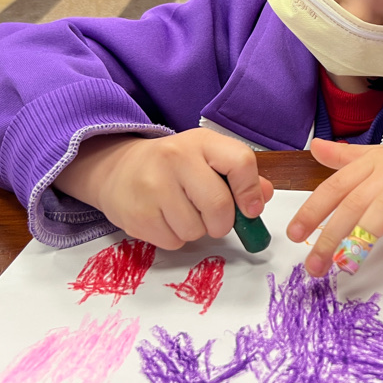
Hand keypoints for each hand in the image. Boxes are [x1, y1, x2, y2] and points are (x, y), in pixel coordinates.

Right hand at [55, 130, 273, 249]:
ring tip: (184, 212)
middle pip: (219, 206)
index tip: (251, 209)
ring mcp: (152, 187)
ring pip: (196, 230)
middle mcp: (175, 158)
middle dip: (224, 221)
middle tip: (215, 218)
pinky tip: (166, 218)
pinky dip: (176, 237)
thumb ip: (240, 175)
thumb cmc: (174, 165)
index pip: (240, 162)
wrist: (117, 168)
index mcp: (201, 141)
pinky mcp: (137, 215)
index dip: (251, 191)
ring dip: (198, 230)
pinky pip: (174, 241)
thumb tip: (264, 195)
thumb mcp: (207, 157)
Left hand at [286, 138, 382, 276]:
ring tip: (347, 263)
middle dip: (331, 234)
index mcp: (371, 163)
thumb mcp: (379, 156)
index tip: (294, 235)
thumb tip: (314, 147)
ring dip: (364, 235)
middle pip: (355, 201)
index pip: (336, 186)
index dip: (313, 210)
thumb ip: (346, 157)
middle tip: (314, 265)